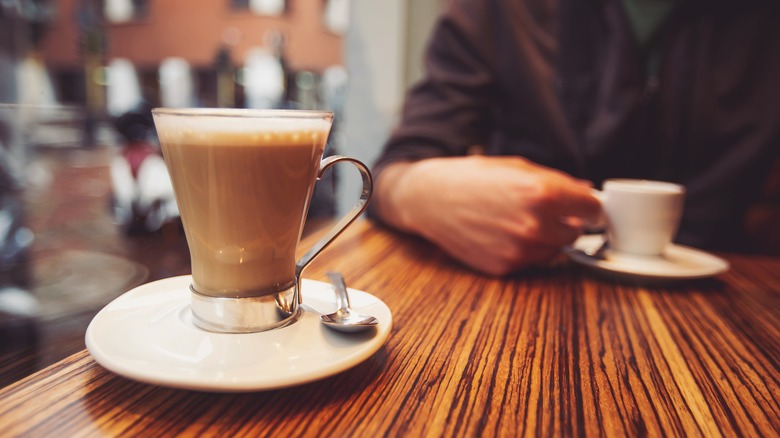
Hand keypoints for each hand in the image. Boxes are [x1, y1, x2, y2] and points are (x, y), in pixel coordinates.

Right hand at [375, 155, 601, 274]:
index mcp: (542, 192)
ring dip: (546, 238)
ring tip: (518, 220)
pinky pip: (531, 262)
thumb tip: (586, 192)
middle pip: (575, 232)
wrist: (429, 199)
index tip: (583, 205)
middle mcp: (534, 225)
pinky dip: (525, 250)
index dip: (588, 205)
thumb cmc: (472, 178)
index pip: (591, 208)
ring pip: (554, 250)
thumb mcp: (517, 168)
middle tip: (545, 211)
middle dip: (566, 222)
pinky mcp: (504, 267)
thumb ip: (557, 182)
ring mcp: (519, 250)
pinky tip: (504, 233)